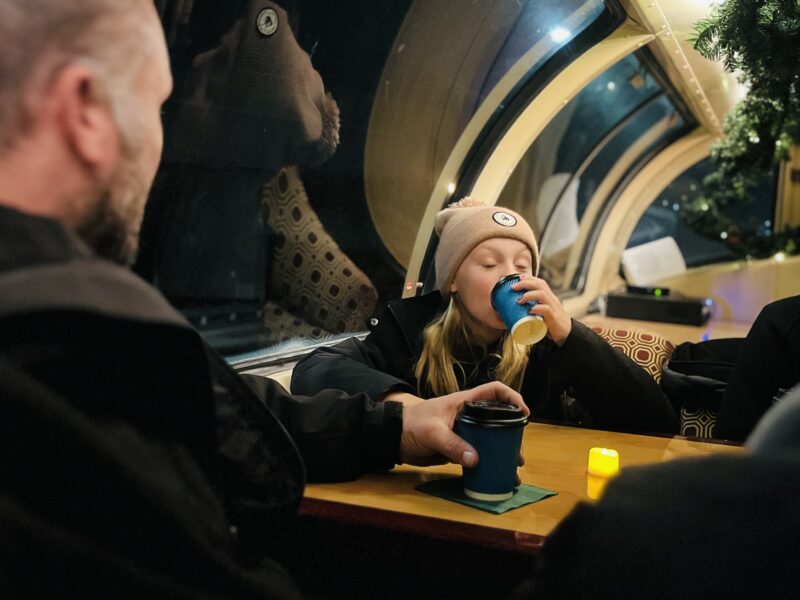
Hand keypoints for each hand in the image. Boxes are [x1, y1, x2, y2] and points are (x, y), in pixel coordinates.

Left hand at [395, 382, 528, 466]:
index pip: (494, 391)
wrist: (394, 437)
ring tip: (513, 468)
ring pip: (490, 439)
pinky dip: (488, 463)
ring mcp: (465, 432)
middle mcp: (469, 415)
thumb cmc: (411, 424)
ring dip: (502, 452)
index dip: (511, 397)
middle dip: (512, 434)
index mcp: (464, 402)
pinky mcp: (459, 447)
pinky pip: (478, 454)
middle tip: (519, 454)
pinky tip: (495, 475)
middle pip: (498, 419)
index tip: (523, 412)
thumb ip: (452, 444)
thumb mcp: (432, 432)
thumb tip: (475, 460)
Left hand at [513, 275, 571, 345]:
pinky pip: (546, 309)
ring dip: (529, 295)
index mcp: (549, 297)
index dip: (529, 278)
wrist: (567, 333)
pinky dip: (537, 308)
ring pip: (542, 294)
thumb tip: (516, 307)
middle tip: (513, 287)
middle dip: (525, 283)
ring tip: (519, 300)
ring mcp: (553, 307)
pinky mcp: (554, 317)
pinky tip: (529, 310)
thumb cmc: (552, 322)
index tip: (518, 277)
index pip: (540, 282)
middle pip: (540, 285)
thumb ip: (534, 307)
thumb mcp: (543, 312)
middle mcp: (551, 299)